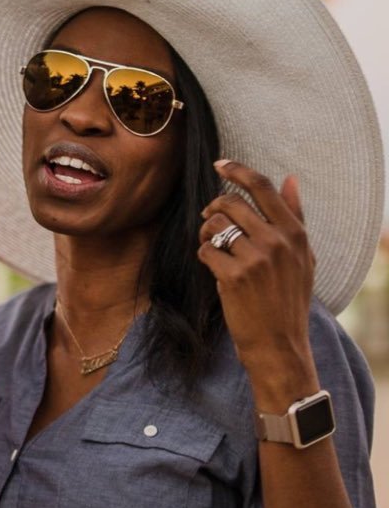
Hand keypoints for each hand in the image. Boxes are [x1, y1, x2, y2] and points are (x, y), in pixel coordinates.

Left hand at [197, 160, 315, 379]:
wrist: (279, 343)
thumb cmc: (287, 298)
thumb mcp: (302, 257)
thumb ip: (295, 217)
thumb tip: (291, 179)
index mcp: (295, 233)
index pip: (263, 188)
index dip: (237, 171)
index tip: (219, 164)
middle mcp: (278, 241)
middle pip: (230, 203)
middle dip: (213, 211)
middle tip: (211, 224)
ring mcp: (256, 258)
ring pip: (214, 225)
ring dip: (206, 234)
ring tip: (214, 249)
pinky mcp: (234, 275)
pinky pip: (205, 250)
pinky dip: (204, 258)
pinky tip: (215, 270)